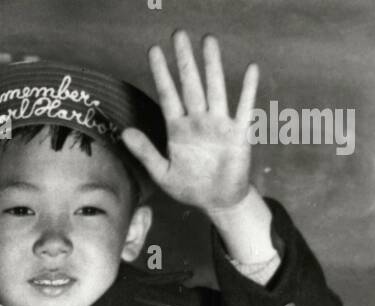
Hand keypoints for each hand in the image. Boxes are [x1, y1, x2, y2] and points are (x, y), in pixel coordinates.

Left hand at [121, 31, 257, 213]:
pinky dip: (248, 90)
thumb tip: (124, 133)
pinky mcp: (238, 133)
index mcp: (178, 129)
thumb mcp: (163, 173)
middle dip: (184, 60)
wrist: (217, 201)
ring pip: (214, 89)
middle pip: (190, 84)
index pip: (167, 95)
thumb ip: (145, 152)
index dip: (160, 74)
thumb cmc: (190, 187)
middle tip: (178, 34)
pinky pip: (244, 108)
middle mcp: (198, 121)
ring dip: (212, 66)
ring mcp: (218, 124)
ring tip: (208, 41)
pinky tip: (251, 70)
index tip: (153, 51)